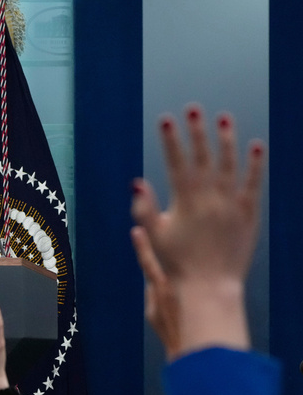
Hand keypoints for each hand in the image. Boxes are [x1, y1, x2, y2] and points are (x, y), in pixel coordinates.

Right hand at [130, 106, 262, 353]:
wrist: (209, 286)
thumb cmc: (177, 264)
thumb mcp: (155, 237)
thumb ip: (145, 209)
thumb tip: (137, 183)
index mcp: (184, 201)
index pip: (175, 162)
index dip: (170, 140)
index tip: (165, 120)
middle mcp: (209, 197)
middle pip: (202, 156)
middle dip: (196, 131)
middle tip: (193, 108)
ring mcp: (231, 203)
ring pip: (229, 163)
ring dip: (226, 139)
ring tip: (223, 118)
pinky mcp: (249, 213)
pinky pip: (253, 182)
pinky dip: (255, 164)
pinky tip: (256, 146)